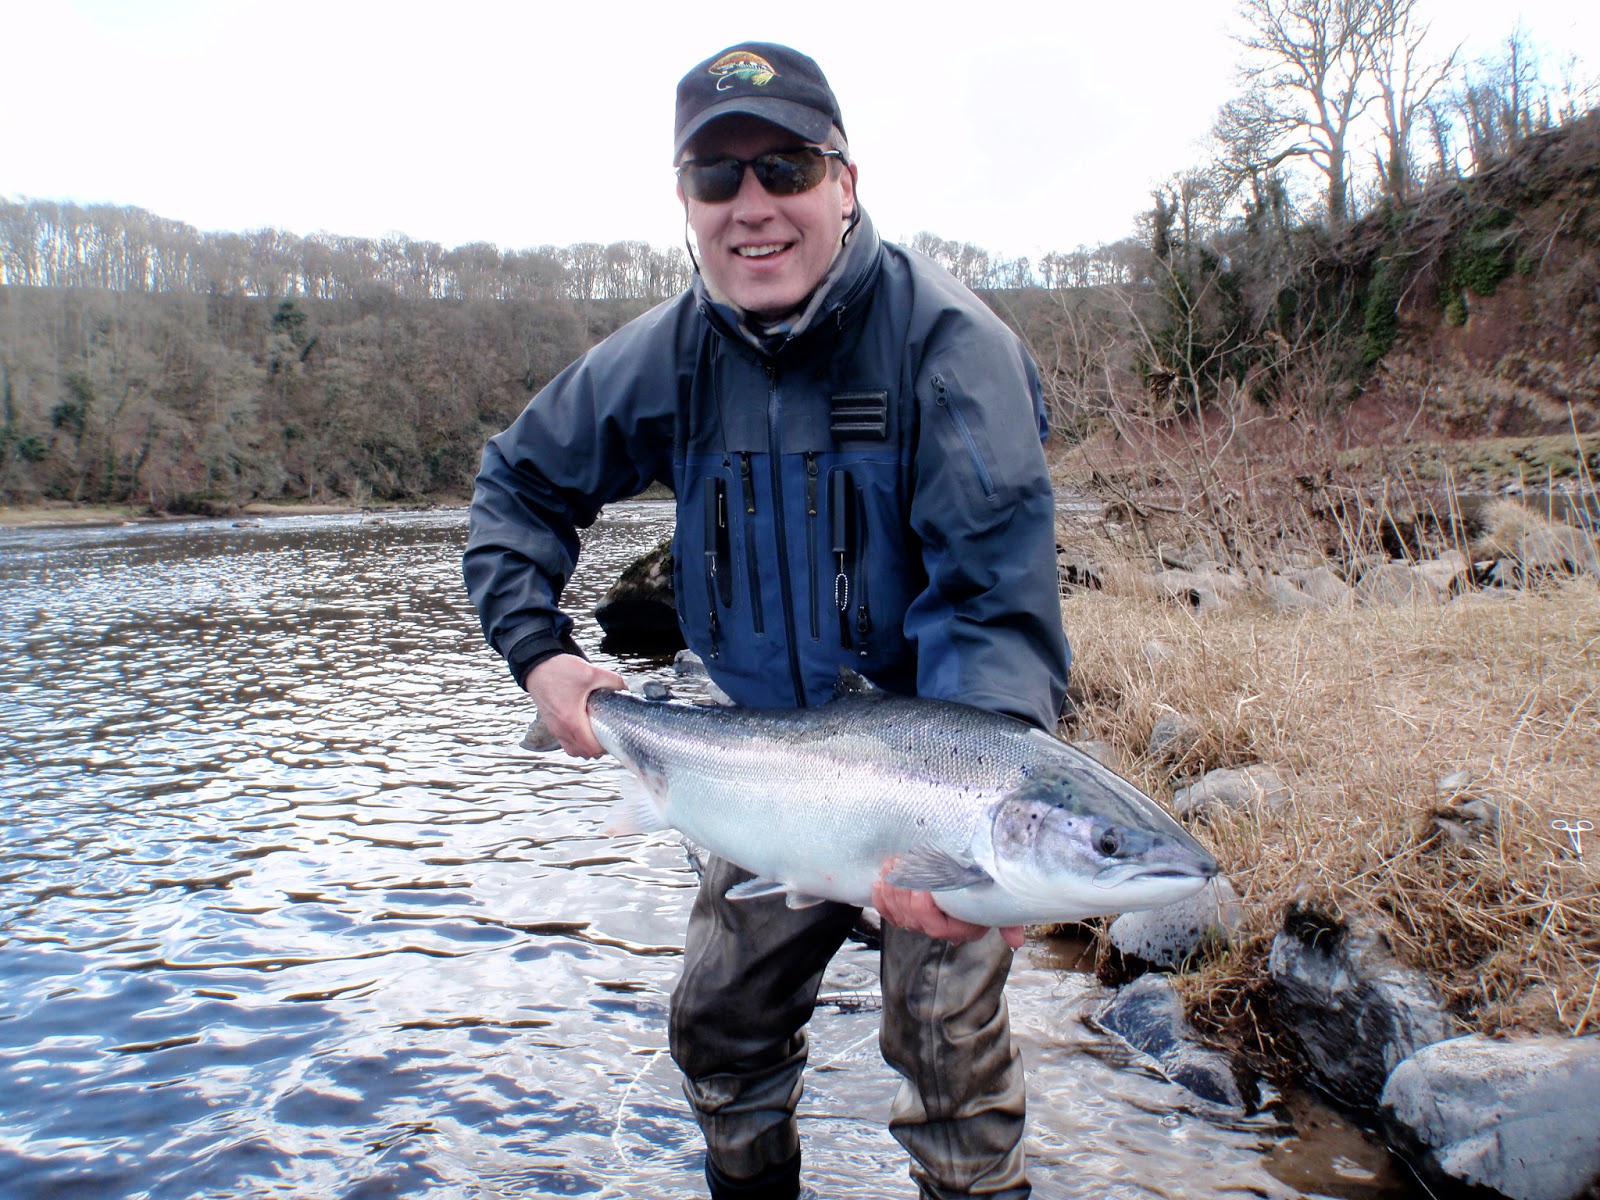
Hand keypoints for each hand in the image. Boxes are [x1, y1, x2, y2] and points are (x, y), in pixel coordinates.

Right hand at [522, 654, 625, 757]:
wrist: (536, 666)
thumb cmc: (560, 670)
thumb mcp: (591, 672)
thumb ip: (613, 681)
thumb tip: (624, 689)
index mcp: (571, 721)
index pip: (591, 749)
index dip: (606, 747)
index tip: (614, 735)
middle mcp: (561, 729)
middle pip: (582, 753)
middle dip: (597, 748)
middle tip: (608, 733)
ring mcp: (554, 728)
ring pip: (572, 749)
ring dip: (585, 746)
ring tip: (596, 733)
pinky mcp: (551, 723)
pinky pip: (565, 741)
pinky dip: (576, 741)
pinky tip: (583, 727)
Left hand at [871, 877, 1023, 949]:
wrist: (973, 877)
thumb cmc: (986, 888)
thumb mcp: (1000, 902)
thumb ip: (1009, 920)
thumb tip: (1017, 940)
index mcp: (959, 928)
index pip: (935, 926)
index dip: (923, 908)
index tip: (921, 887)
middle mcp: (938, 928)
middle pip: (912, 918)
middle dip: (903, 891)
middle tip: (902, 866)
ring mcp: (919, 922)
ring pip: (898, 913)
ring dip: (891, 889)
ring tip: (892, 866)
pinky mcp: (904, 913)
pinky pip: (887, 911)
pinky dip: (881, 896)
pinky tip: (880, 881)